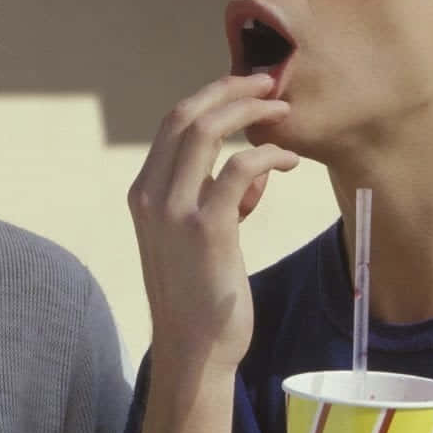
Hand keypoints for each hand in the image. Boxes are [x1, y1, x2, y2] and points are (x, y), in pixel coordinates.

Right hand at [128, 74, 298, 368]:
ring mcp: (175, 211)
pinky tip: (289, 162)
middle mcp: (150, 196)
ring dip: (250, 111)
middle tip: (267, 81)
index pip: (171, 124)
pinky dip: (269, 156)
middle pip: (185, 115)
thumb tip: (251, 174)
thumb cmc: (200, 297)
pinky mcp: (208, 228)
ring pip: (208, 131)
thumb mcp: (195, 240)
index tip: (244, 88)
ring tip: (283, 111)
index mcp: (142, 194)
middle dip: (228, 89)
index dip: (209, 97)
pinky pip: (240, 169)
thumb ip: (214, 201)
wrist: (195, 350)